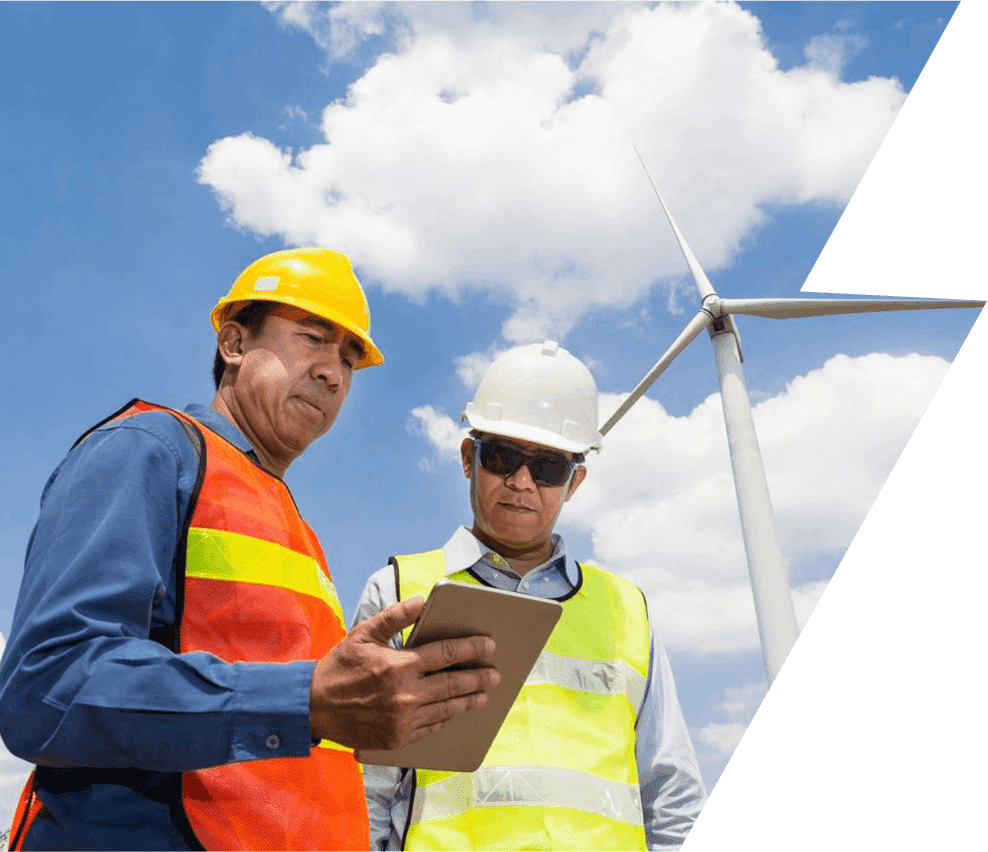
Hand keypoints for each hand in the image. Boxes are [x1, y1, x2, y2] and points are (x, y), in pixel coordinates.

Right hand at [309, 597, 499, 750]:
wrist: (314, 706)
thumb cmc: (340, 666)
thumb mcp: (364, 634)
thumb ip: (395, 616)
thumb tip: (422, 601)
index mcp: (400, 665)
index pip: (447, 654)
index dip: (471, 648)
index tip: (489, 644)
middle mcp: (406, 694)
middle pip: (453, 684)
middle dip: (478, 678)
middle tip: (495, 674)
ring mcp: (403, 720)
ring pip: (446, 709)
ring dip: (468, 700)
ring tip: (482, 695)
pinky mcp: (398, 738)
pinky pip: (430, 727)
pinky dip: (445, 718)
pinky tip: (453, 711)